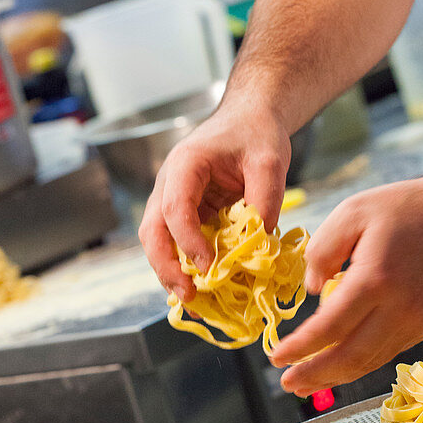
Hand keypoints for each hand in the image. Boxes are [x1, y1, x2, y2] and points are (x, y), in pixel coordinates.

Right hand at [138, 99, 290, 300]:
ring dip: (172, 273)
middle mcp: (170, 185)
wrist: (250, 120)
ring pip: (159, 242)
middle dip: (166, 267)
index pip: (175, 208)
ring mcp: (174, 201)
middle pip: (153, 231)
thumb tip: (258, 241)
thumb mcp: (269, 161)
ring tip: (193, 302)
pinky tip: (203, 292)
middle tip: (188, 295)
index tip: (208, 265)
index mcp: (185, 165)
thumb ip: (265, 198)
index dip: (188, 240)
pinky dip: (186, 268)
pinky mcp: (187, 215)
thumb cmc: (255, 134)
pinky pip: (179, 245)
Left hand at [269, 176, 422, 394]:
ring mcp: (418, 321)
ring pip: (370, 362)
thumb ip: (322, 251)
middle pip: (351, 357)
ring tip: (307, 383)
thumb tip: (312, 291)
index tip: (276, 357)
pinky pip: (388, 351)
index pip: (329, 327)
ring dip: (336, 377)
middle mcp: (400, 307)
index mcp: (375, 278)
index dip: (300, 348)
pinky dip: (360, 362)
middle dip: (315, 375)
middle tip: (287, 383)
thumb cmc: (403, 209)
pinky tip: (340, 363)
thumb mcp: (351, 213)